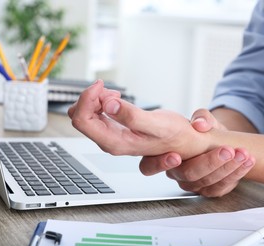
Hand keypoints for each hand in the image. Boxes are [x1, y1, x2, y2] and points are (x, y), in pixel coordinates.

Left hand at [68, 80, 209, 157]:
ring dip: (96, 98)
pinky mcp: (114, 129)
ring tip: (115, 93)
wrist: (183, 142)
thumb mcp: (156, 124)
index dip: (86, 99)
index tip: (101, 85)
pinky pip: (95, 114)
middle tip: (111, 89)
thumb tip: (108, 105)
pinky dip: (101, 101)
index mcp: (114, 143)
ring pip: (86, 114)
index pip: (82, 121)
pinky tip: (115, 98)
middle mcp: (108, 141)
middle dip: (91, 98)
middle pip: (80, 117)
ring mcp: (109, 135)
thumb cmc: (173, 135)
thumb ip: (131, 116)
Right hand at [139, 109, 255, 196]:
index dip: (161, 163)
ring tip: (242, 154)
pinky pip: (221, 187)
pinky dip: (237, 174)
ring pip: (207, 182)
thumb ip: (201, 118)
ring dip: (228, 168)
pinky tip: (246, 162)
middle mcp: (175, 173)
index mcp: (163, 155)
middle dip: (209, 163)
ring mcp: (192, 184)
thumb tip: (200, 124)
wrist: (220, 142)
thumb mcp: (202, 119)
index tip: (176, 156)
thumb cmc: (203, 132)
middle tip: (227, 151)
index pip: (150, 166)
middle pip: (187, 174)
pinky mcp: (208, 190)